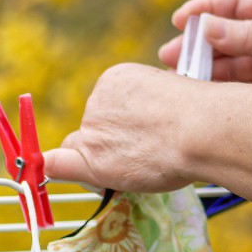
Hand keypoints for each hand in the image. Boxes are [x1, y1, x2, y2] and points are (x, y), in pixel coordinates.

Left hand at [41, 63, 209, 192]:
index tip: (140, 136)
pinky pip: (58, 163)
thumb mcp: (171, 95)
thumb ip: (146, 110)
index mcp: (117, 78)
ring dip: (102, 161)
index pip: (106, 109)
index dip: (119, 128)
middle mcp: (97, 99)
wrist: (204, 129)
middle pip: (92, 130)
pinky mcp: (89, 154)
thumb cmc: (202, 116)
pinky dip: (53, 169)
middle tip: (145, 154)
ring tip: (144, 163)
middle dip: (108, 144)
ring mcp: (92, 126)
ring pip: (84, 150)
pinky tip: (47, 173)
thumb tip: (143, 126)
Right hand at [158, 0, 251, 91]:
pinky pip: (232, 86)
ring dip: (200, 70)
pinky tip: (198, 94)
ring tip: (177, 79)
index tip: (179, 20)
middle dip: (194, 45)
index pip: (233, 3)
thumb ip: (246, 34)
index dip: (204, 10)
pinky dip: (214, 90)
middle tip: (169, 55)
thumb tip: (203, 27)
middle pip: (221, 34)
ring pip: (223, 62)